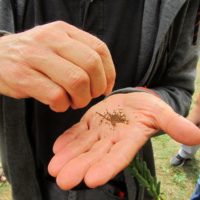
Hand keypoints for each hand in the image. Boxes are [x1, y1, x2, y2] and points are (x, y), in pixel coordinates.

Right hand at [0, 21, 114, 110]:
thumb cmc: (34, 57)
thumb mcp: (57, 46)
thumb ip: (80, 56)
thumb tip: (104, 80)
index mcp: (64, 31)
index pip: (99, 50)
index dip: (109, 73)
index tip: (105, 89)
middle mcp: (52, 39)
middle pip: (91, 66)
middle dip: (96, 89)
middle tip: (88, 97)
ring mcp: (36, 56)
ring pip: (76, 81)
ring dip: (80, 99)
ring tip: (73, 102)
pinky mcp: (23, 76)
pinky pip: (56, 96)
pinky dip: (62, 106)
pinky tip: (57, 104)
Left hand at [48, 92, 199, 189]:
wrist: (132, 101)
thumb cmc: (147, 108)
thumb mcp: (161, 112)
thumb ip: (173, 124)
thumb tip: (196, 137)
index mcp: (129, 138)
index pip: (119, 155)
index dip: (108, 166)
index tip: (93, 179)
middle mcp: (112, 138)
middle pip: (96, 155)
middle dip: (80, 167)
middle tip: (64, 180)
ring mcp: (99, 130)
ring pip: (83, 145)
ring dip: (69, 156)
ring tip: (54, 168)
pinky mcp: (90, 122)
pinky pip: (78, 131)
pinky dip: (68, 139)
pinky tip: (57, 147)